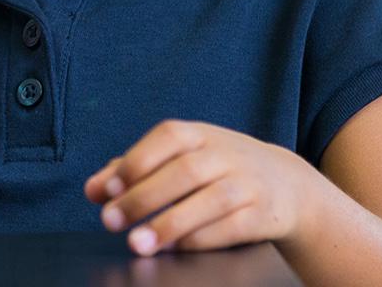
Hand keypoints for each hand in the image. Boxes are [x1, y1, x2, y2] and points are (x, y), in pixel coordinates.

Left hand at [85, 120, 322, 255]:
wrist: (287, 184)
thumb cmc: (218, 168)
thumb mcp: (181, 157)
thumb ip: (135, 170)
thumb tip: (93, 190)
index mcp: (200, 134)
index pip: (166, 138)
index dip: (135, 162)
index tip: (106, 191)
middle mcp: (226, 154)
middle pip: (184, 172)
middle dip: (143, 197)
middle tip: (110, 221)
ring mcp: (249, 183)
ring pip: (210, 201)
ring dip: (169, 224)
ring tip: (137, 243)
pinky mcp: (264, 214)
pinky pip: (231, 227)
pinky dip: (200, 239)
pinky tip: (174, 248)